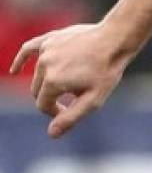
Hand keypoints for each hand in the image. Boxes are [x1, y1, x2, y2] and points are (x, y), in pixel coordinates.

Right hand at [9, 23, 130, 138]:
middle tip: (74, 94)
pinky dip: (21, 60)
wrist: (116, 39)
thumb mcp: (94, 99)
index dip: (55, 112)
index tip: (69, 110)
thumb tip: (51, 133)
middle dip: (52, 97)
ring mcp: (46, 50)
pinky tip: (15, 69)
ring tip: (74, 77)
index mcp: (53, 82)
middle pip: (38, 90)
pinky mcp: (50, 39)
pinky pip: (29, 49)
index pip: (43, 105)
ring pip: (39, 74)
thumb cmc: (107, 70)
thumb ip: (71, 117)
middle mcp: (45, 65)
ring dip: (50, 80)